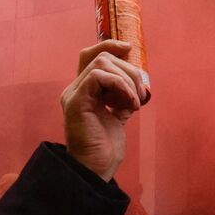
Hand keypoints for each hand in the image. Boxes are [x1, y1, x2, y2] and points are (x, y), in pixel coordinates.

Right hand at [62, 41, 144, 181]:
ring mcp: (73, 94)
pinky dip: (120, 86)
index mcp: (83, 91)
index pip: (90, 55)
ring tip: (135, 103)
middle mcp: (75, 89)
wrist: (96, 169)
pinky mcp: (76, 101)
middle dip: (129, 70)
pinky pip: (99, 77)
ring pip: (102, 63)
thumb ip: (120, 98)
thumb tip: (135, 84)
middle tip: (141, 95)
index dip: (109, 45)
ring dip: (127, 80)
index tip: (129, 48)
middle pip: (102, 57)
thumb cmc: (105, 148)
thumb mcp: (118, 116)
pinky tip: (129, 105)